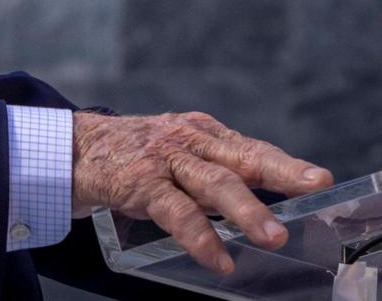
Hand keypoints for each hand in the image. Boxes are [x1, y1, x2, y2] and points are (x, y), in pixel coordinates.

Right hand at [73, 111, 332, 274]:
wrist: (71, 147)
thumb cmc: (132, 155)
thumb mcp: (174, 152)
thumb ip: (210, 170)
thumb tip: (257, 208)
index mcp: (199, 132)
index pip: (251, 148)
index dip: (286, 163)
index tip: (319, 178)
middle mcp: (185, 139)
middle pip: (240, 157)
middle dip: (279, 173)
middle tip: (312, 187)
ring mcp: (163, 158)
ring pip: (212, 182)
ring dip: (245, 209)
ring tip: (272, 236)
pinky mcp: (139, 181)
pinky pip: (176, 212)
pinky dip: (199, 237)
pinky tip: (218, 258)